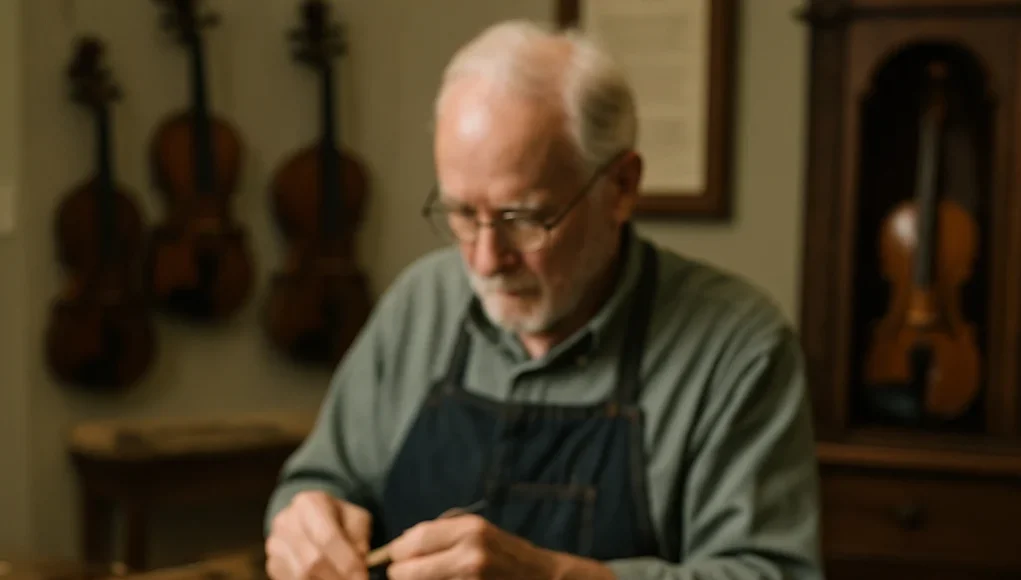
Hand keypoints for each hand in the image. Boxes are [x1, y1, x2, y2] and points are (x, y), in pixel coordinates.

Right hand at [265, 490, 372, 579]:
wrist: (310, 519)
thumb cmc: (337, 518)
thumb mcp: (356, 518)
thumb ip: (359, 537)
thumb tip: (358, 562)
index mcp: (309, 503)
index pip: (327, 537)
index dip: (347, 561)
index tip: (362, 577)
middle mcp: (286, 521)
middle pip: (312, 560)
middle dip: (337, 576)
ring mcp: (275, 543)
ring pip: (301, 575)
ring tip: (341, 578)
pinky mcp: (272, 563)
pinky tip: (324, 577)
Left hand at [384, 514, 613, 579]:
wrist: (543, 578)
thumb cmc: (504, 553)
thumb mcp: (476, 531)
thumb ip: (439, 534)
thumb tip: (398, 546)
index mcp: (468, 529)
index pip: (411, 541)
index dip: (397, 553)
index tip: (399, 558)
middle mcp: (470, 553)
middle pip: (405, 571)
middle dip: (402, 575)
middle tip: (409, 575)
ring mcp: (471, 579)